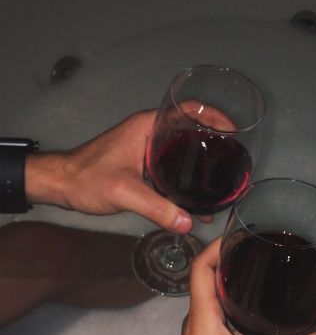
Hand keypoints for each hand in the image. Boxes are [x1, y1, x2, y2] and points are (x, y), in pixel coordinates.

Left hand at [24, 103, 235, 232]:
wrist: (61, 185)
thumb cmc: (85, 178)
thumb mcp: (124, 192)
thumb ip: (156, 208)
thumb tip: (187, 223)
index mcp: (149, 126)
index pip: (189, 110)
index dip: (215, 117)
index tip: (235, 132)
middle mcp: (151, 133)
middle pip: (191, 131)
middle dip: (214, 144)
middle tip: (233, 162)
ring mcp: (147, 149)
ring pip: (183, 151)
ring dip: (201, 164)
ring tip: (219, 184)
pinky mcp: (143, 165)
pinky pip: (172, 167)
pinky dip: (186, 178)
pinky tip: (195, 200)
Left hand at [123, 239, 315, 334]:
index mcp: (202, 316)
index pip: (199, 268)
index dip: (213, 246)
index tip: (236, 235)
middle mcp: (197, 320)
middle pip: (206, 278)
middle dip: (227, 260)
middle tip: (256, 249)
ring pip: (211, 298)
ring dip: (230, 282)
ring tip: (259, 272)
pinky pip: (216, 315)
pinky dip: (232, 304)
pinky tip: (254, 308)